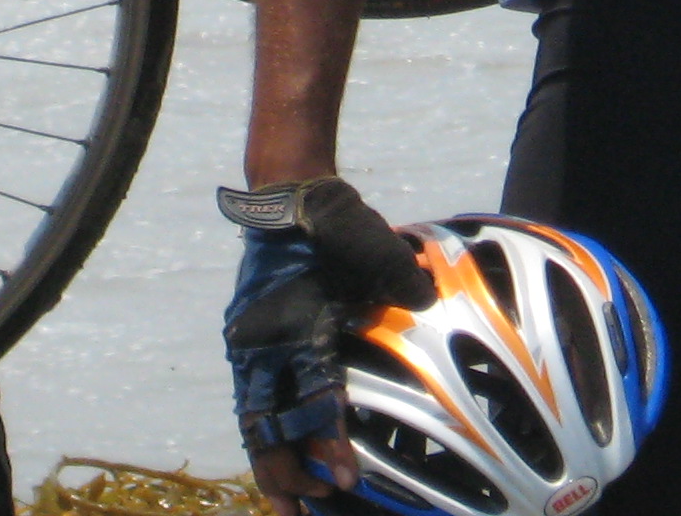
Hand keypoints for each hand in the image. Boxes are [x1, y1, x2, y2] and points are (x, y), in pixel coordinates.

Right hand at [222, 177, 435, 514]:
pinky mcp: (250, 346)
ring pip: (255, 421)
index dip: (325, 440)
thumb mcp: (375, 247)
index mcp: (295, 322)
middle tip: (312, 509)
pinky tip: (282, 464)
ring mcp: (251, 345)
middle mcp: (264, 341)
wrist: (288, 196)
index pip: (310, 394)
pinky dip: (266, 437)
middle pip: (267, 424)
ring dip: (272, 464)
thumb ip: (401, 280)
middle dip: (288, 472)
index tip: (345, 477)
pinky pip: (254, 402)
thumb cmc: (337, 224)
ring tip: (289, 508)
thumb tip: (430, 304)